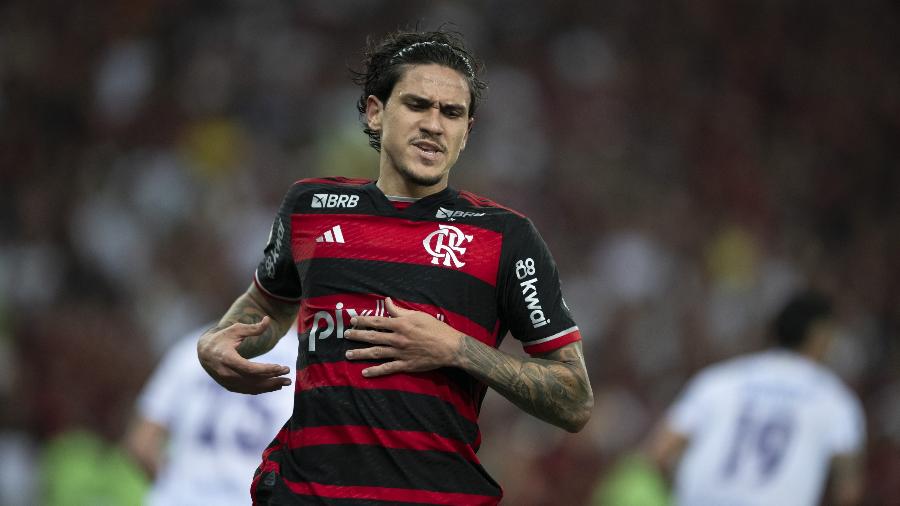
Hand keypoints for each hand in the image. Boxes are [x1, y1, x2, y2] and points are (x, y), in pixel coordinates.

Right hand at [196, 316, 291, 393]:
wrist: (204, 352)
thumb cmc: (222, 338)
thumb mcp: (235, 330)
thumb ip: (253, 328)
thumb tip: (268, 319)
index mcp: (227, 359)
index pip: (250, 369)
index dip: (268, 370)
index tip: (282, 368)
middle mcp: (226, 373)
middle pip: (253, 380)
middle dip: (273, 379)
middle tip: (288, 377)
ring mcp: (227, 382)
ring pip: (252, 388)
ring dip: (270, 387)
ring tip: (285, 382)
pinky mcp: (229, 386)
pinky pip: (248, 390)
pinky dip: (262, 389)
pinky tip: (274, 386)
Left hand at [343, 297, 464, 376]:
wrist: (450, 347)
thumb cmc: (435, 328)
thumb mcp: (417, 315)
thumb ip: (399, 310)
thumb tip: (387, 302)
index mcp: (400, 324)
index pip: (377, 321)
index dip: (363, 320)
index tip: (353, 320)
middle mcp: (397, 338)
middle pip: (372, 337)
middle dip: (357, 335)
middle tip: (346, 335)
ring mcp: (400, 353)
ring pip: (376, 353)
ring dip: (360, 353)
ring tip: (348, 354)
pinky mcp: (405, 365)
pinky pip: (387, 368)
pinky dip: (375, 371)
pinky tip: (364, 373)